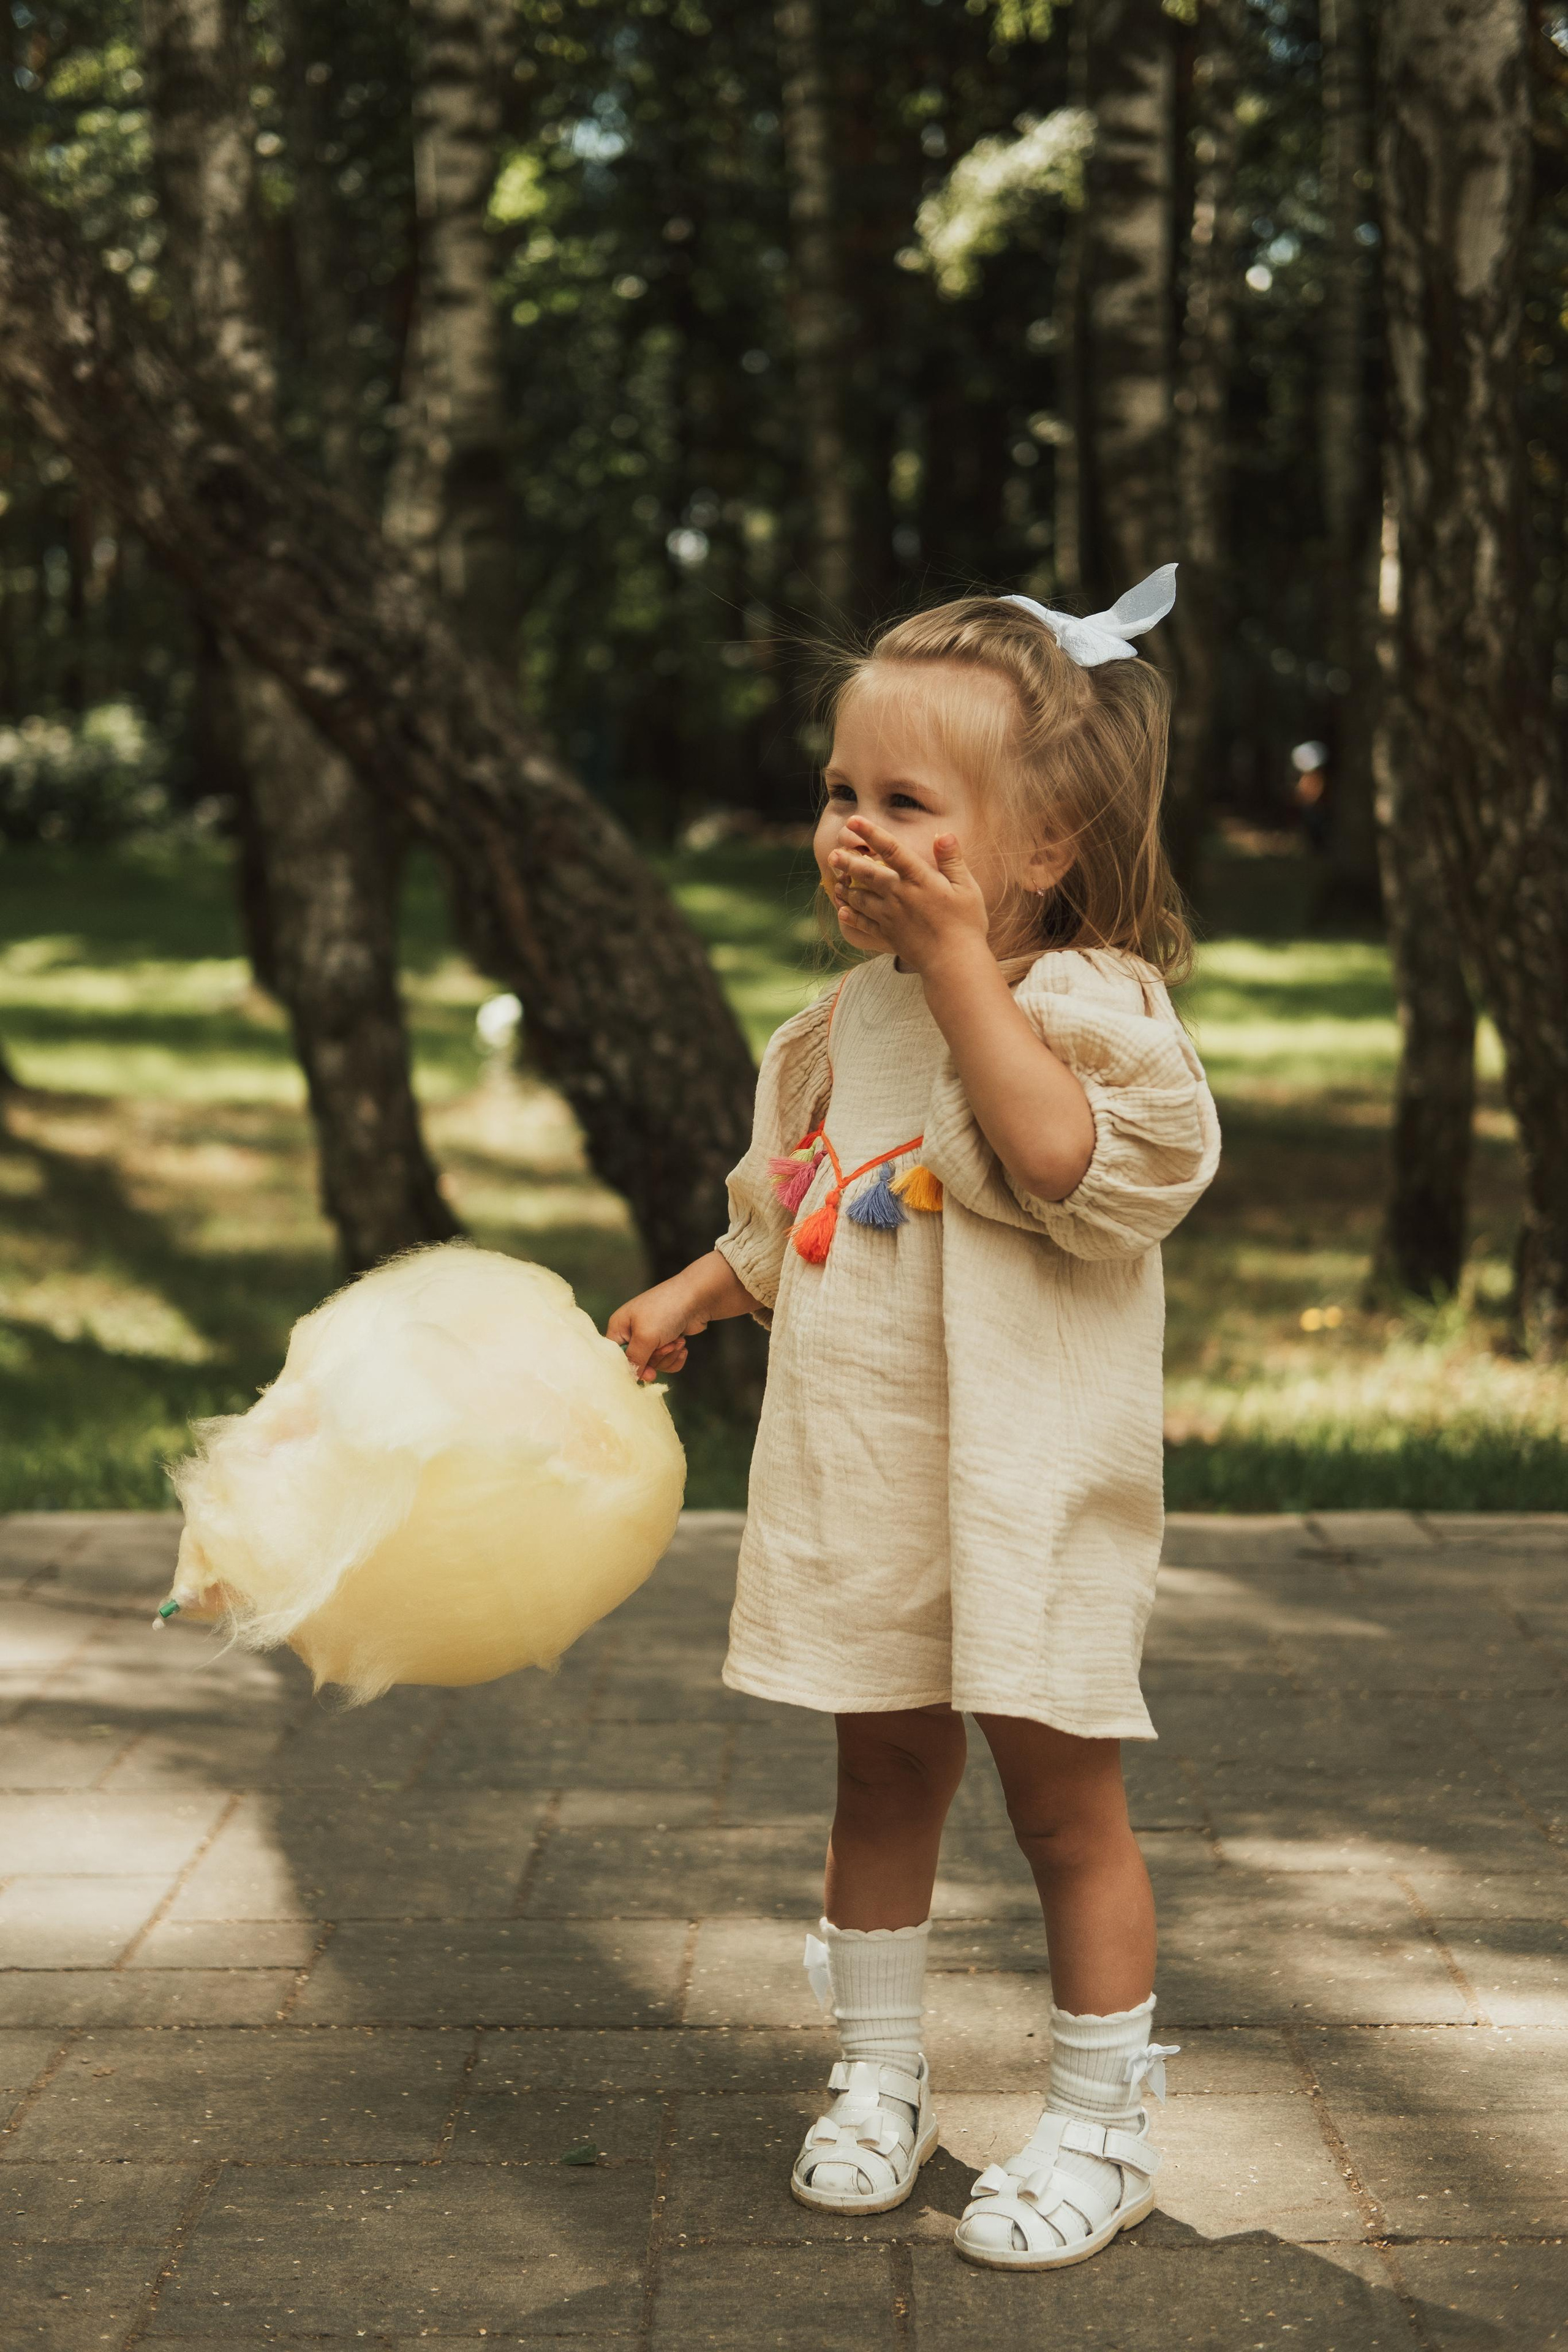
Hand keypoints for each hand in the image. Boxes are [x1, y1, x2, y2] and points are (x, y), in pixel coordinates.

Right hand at [607, 1251, 756, 1381]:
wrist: (698, 1298)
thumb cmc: (665, 1311)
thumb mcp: (645, 1337)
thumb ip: (635, 1360)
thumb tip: (632, 1377)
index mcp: (620, 1327)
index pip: (615, 1357)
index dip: (630, 1367)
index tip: (648, 1371)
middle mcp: (633, 1333)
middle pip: (638, 1363)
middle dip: (657, 1358)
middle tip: (667, 1345)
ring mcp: (651, 1337)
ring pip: (655, 1365)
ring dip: (669, 1356)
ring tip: (677, 1341)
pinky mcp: (667, 1342)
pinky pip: (667, 1363)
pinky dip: (676, 1357)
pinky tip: (683, 1345)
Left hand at [829, 815, 991, 973]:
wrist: (954, 963)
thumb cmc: (966, 924)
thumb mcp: (967, 888)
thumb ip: (952, 860)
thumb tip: (942, 834)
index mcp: (919, 879)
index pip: (892, 849)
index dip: (871, 832)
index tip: (854, 820)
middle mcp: (899, 895)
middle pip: (867, 874)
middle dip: (848, 862)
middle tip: (832, 854)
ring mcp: (891, 916)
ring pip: (860, 898)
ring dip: (846, 889)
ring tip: (836, 881)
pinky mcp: (888, 935)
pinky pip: (863, 924)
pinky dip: (851, 916)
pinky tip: (842, 911)